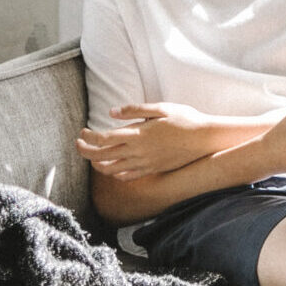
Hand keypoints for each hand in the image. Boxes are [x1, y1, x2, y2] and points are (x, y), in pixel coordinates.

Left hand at [75, 102, 215, 178]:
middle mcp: (138, 151)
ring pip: (111, 169)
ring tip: (94, 157)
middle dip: (85, 151)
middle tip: (79, 144)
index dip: (87, 137)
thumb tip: (111, 113)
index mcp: (138, 134)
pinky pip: (126, 176)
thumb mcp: (161, 108)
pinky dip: (114, 173)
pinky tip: (113, 167)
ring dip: (97, 164)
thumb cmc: (185, 119)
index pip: (103, 139)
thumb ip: (134, 110)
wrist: (205, 139)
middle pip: (101, 156)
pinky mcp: (152, 170)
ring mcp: (144, 163)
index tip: (82, 132)